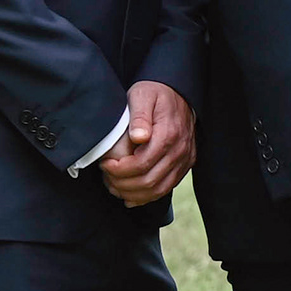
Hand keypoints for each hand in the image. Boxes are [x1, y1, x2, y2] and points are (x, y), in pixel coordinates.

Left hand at [99, 82, 194, 205]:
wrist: (180, 94)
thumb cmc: (157, 94)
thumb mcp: (142, 95)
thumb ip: (139, 116)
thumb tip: (138, 137)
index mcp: (168, 134)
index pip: (141, 164)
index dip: (119, 170)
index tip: (105, 164)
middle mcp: (179, 151)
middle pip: (148, 181)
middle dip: (122, 184)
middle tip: (106, 177)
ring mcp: (184, 160)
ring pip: (158, 189)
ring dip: (133, 194)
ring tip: (115, 187)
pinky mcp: (185, 165)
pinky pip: (167, 188)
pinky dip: (147, 196)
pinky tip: (131, 196)